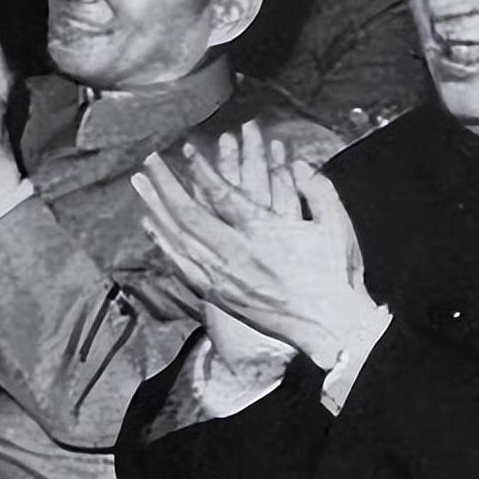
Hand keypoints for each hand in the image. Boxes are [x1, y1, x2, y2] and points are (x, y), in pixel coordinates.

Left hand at [131, 121, 377, 368]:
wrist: (333, 328)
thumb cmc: (337, 275)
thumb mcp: (336, 224)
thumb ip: (317, 189)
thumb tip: (297, 164)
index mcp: (264, 234)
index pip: (222, 195)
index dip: (202, 170)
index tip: (187, 149)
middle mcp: (236, 255)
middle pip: (189, 216)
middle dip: (165, 186)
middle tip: (148, 161)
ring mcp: (224, 279)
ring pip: (180, 241)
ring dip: (156, 211)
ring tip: (140, 188)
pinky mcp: (221, 298)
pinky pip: (184, 268)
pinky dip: (165, 246)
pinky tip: (153, 230)